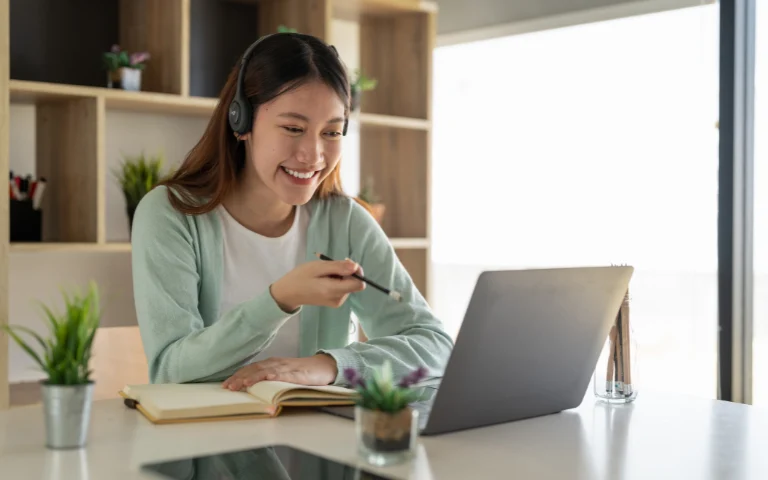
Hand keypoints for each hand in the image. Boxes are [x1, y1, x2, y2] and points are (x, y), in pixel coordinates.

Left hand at [221, 354, 337, 390]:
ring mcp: (285, 367)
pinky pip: (280, 374)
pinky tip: (263, 379)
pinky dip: (269, 376)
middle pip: (254, 369)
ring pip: (263, 370)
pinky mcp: (295, 373)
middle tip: (227, 387)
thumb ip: (271, 380)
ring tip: (239, 385)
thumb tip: (255, 390)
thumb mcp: (285, 376)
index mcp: (272, 364)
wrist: (324, 367)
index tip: (226, 384)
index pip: (251, 368)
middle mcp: (276, 363)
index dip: (238, 375)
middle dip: (239, 377)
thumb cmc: (304, 373)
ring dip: (250, 377)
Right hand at [270, 258, 364, 311]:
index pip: (359, 284)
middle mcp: (338, 299)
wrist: (287, 293)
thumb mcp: (318, 267)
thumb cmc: (300, 277)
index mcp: (334, 291)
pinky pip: (342, 288)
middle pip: (354, 283)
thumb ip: (338, 267)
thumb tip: (356, 266)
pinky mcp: (334, 302)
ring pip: (349, 285)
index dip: (357, 272)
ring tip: (323, 273)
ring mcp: (337, 302)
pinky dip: (337, 281)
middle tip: (330, 266)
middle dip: (346, 272)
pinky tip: (324, 278)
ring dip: (340, 276)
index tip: (345, 263)